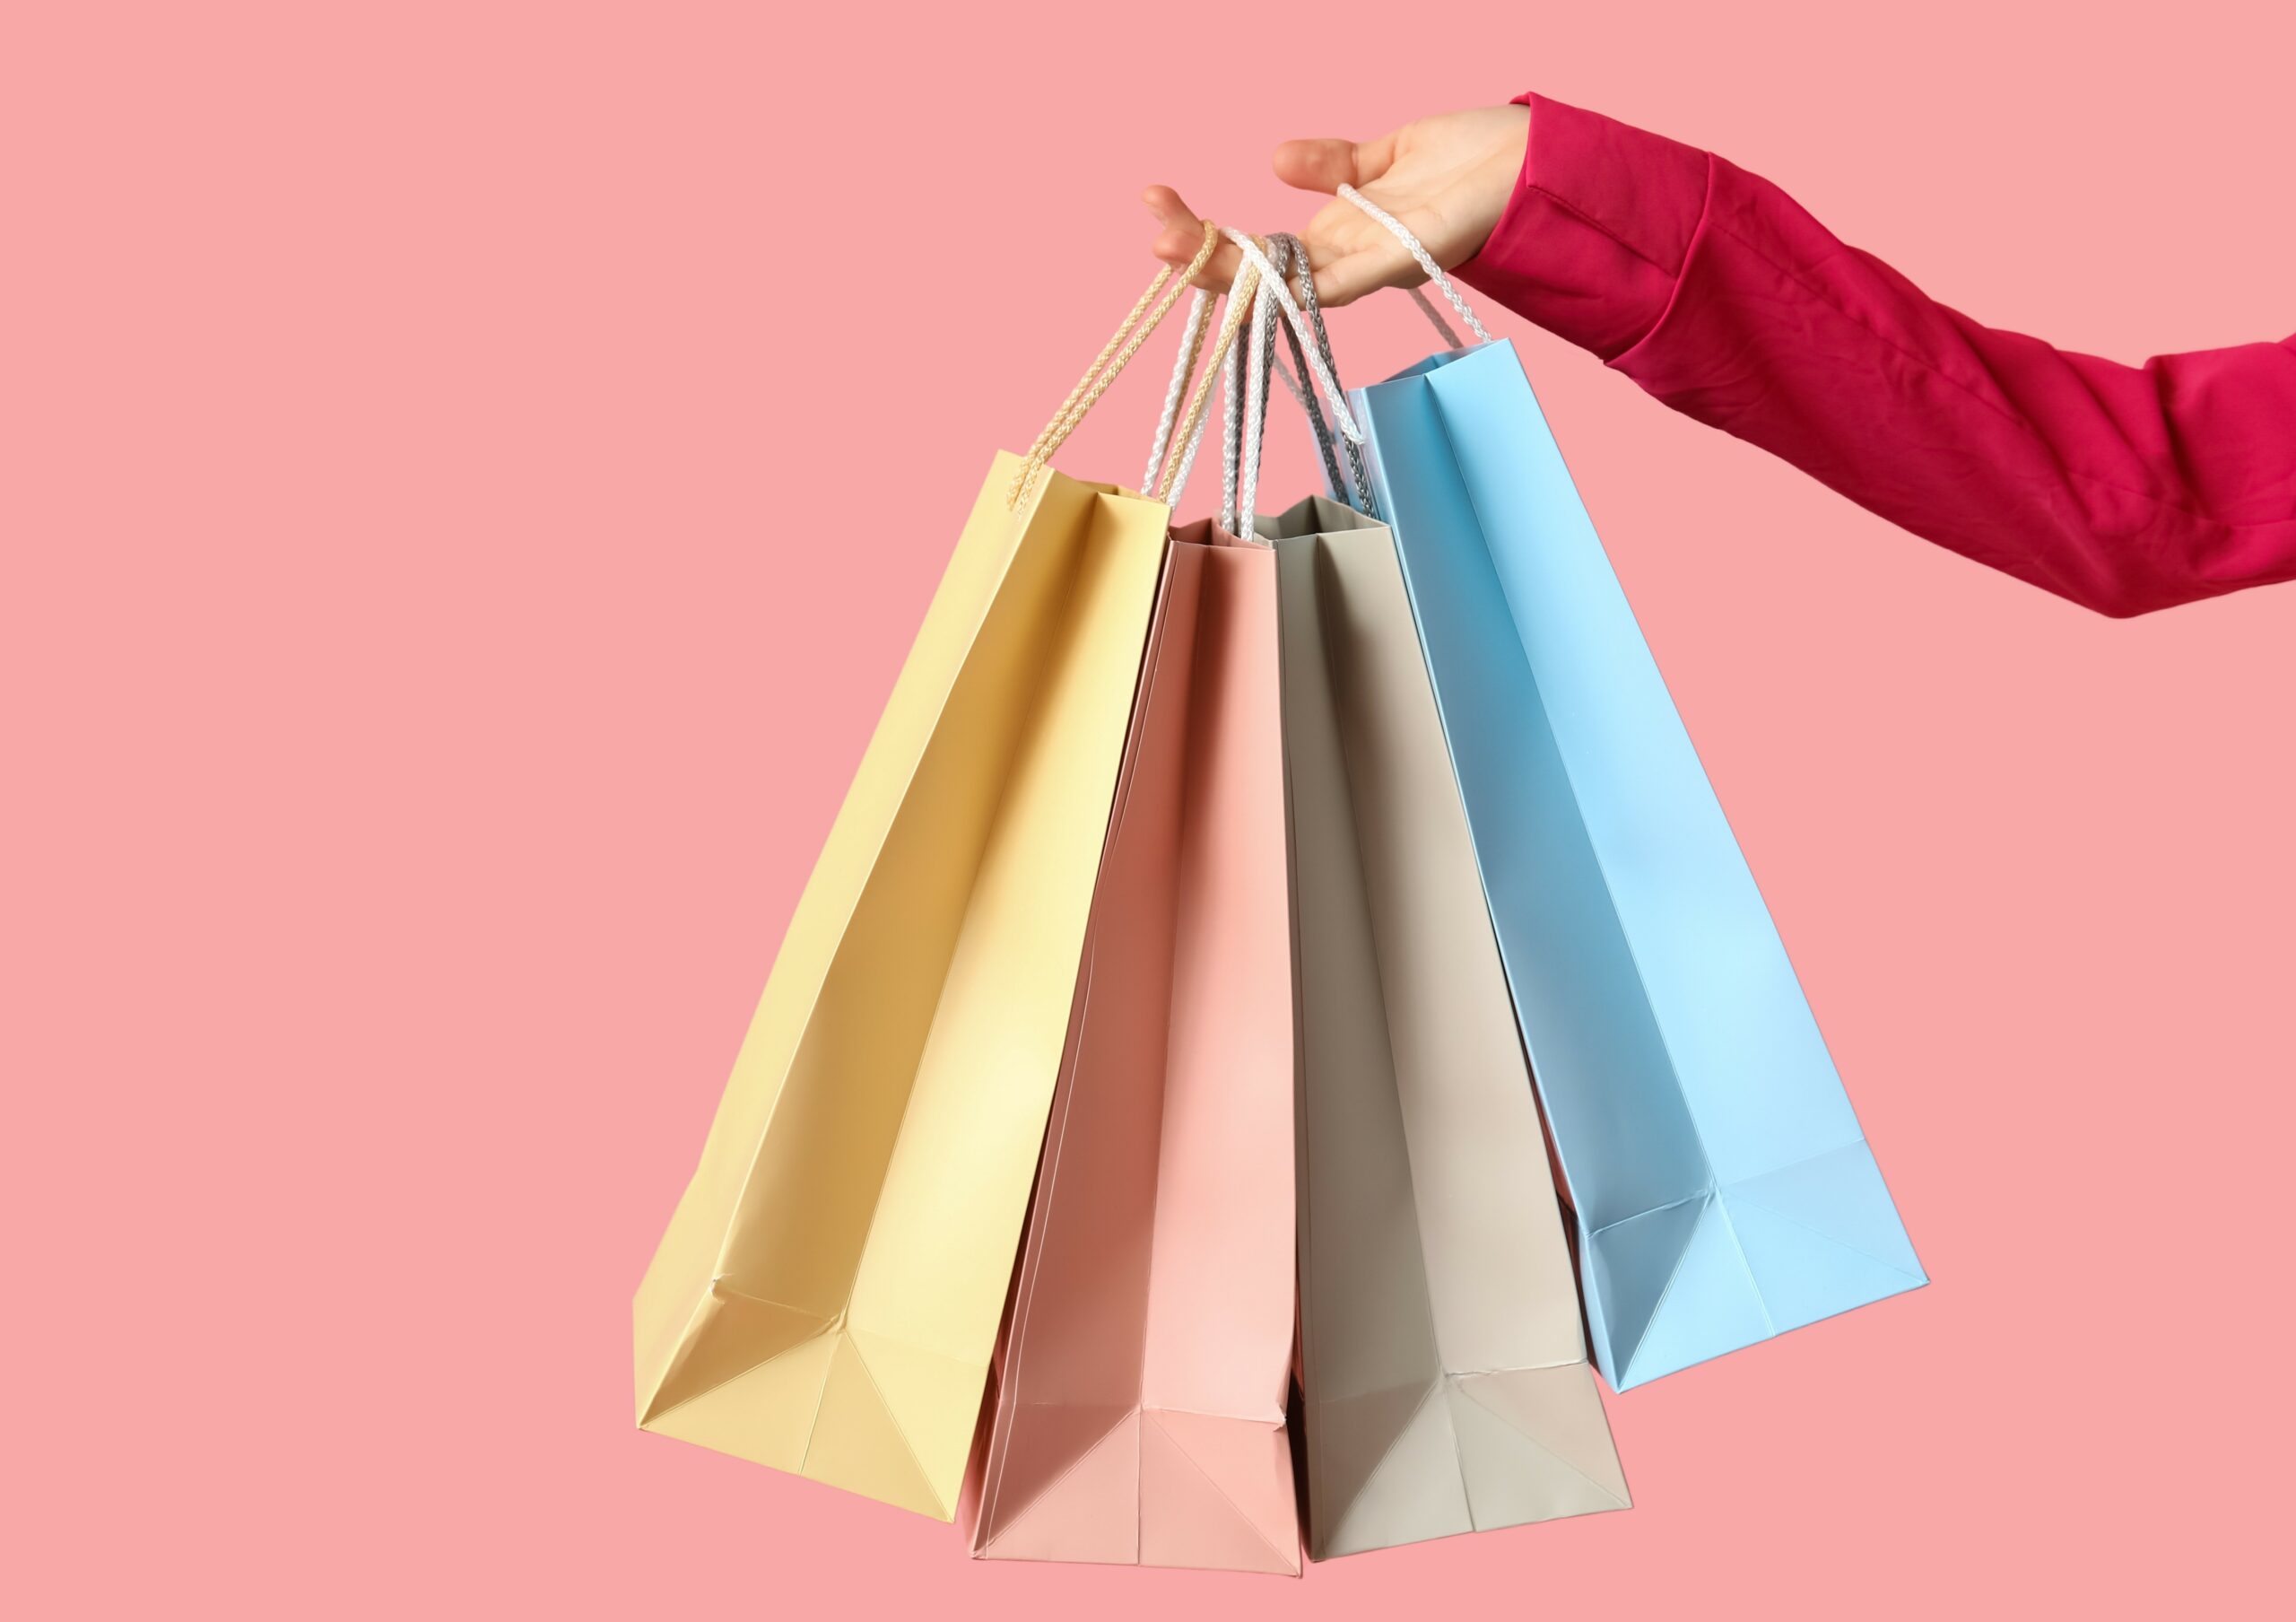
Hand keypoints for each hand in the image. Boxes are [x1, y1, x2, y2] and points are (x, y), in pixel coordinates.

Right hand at [1144, 104, 1528, 306]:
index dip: (1207, 234)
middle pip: (1259, 270)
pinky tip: (1258, 266)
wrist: (1539, 162)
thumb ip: (1334, 163)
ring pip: (1286, 281)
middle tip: (1151, 233)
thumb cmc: (1475, 160)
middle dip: (1200, 256)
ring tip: (1175, 248)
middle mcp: (1348, 258)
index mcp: (1339, 235)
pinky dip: (1303, 277)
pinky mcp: (1405, 259)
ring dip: (1230, 271)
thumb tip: (1276, 159)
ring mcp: (1373, 264)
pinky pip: (1345, 277)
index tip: (1158, 206)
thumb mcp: (1386, 154)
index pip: (1257, 245)